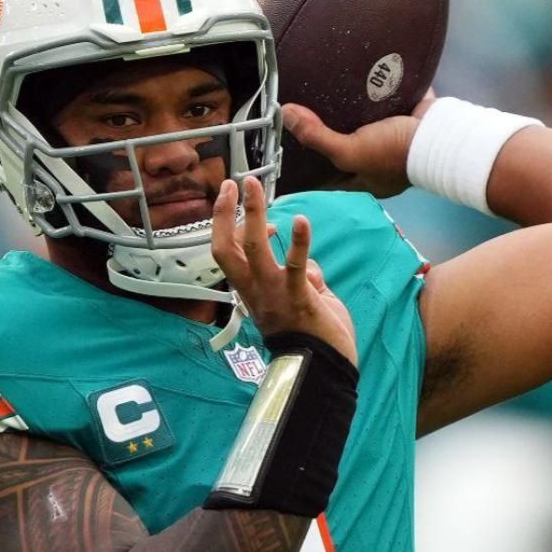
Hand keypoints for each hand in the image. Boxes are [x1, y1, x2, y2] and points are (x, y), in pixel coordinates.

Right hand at [211, 175, 357, 366]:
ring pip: (254, 249)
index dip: (226, 223)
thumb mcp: (302, 301)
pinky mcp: (299, 299)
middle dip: (228, 213)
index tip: (234, 197)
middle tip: (237, 181)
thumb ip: (301, 279)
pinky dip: (298, 243)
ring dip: (254, 214)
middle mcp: (256, 291)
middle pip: (227, 248)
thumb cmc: (313, 338)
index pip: (228, 252)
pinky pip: (295, 267)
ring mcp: (274, 295)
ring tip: (253, 185)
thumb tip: (308, 265)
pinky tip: (302, 221)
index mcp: (252, 291)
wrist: (324, 370)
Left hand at [281, 90, 436, 198]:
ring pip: (366, 122)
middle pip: (348, 146)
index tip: (292, 150)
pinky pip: (387, 100)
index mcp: (366, 177)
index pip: (332, 176)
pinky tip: (360, 76)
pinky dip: (376, 90)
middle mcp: (380, 160)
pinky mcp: (407, 113)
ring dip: (352, 109)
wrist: (442, 133)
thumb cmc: (396, 153)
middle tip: (306, 113)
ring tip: (328, 89)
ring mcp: (395, 136)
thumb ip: (317, 137)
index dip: (312, 167)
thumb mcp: (351, 151)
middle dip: (331, 132)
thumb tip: (285, 115)